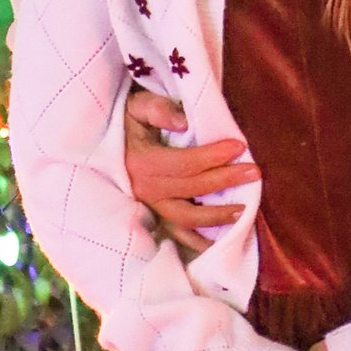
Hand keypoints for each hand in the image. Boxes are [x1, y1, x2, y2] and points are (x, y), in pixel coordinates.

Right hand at [125, 87, 253, 244]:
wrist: (97, 143)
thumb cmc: (124, 121)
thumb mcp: (135, 106)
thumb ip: (158, 109)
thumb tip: (183, 122)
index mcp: (142, 163)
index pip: (186, 163)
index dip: (214, 155)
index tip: (239, 145)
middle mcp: (144, 190)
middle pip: (192, 189)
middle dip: (225, 180)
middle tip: (254, 173)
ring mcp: (147, 207)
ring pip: (185, 218)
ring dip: (216, 216)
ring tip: (243, 210)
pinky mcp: (150, 216)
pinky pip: (175, 233)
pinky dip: (196, 242)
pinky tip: (217, 244)